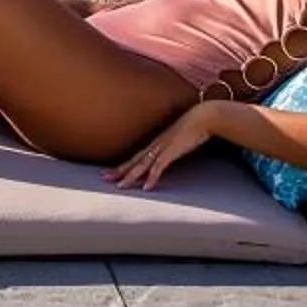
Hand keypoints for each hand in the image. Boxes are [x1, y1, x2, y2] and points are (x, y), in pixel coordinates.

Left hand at [104, 101, 228, 191]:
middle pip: (133, 160)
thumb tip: (173, 152)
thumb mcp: (180, 139)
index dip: (124, 165)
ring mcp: (162, 148)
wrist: (203, 117)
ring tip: (120, 186)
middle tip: (103, 178)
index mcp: (156, 143)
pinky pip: (159, 167)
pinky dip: (152, 178)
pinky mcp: (171, 152)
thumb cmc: (195, 127)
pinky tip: (147, 188)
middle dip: (118, 170)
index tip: (112, 171)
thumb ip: (175, 146)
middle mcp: (155, 145)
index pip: (136, 156)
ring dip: (130, 176)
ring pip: (142, 165)